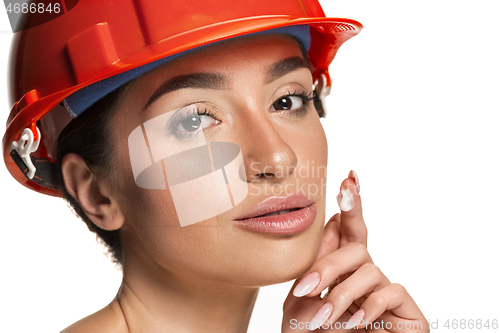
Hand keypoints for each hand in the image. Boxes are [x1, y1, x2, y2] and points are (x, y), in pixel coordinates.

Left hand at [282, 171, 428, 331]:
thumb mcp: (302, 297)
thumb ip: (314, 260)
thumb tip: (323, 218)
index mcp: (341, 266)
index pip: (348, 228)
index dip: (351, 202)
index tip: (349, 176)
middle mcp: (365, 273)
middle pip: (354, 246)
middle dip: (328, 266)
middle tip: (306, 288)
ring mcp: (385, 290)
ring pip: (369, 269)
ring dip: (341, 295)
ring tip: (324, 319)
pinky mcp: (406, 310)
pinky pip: (390, 291)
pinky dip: (368, 306)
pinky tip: (354, 322)